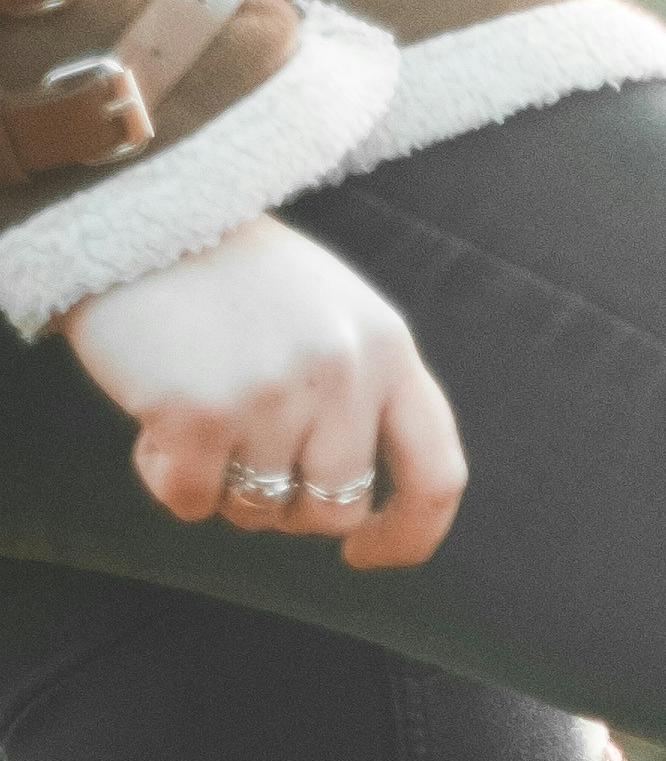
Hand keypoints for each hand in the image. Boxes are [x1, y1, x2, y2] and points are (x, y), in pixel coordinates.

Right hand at [66, 218, 465, 572]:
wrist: (134, 207)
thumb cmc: (230, 273)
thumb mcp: (331, 312)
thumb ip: (363, 393)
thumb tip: (359, 510)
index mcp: (387, 347)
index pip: (436, 474)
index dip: (408, 534)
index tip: (366, 552)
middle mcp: (343, 370)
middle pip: (335, 510)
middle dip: (287, 507)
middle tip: (242, 455)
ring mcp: (273, 391)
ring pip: (260, 512)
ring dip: (222, 486)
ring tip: (196, 414)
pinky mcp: (199, 412)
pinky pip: (192, 502)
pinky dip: (167, 478)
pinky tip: (154, 420)